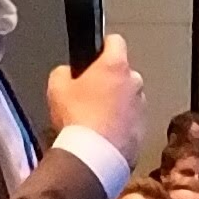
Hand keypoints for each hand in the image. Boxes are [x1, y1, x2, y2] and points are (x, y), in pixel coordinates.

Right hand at [45, 32, 145, 164]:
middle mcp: (134, 82)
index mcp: (115, 65)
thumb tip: (68, 73)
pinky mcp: (143, 130)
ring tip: (94, 119)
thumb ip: (63, 72)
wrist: (93, 157)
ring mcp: (141, 107)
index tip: (94, 56)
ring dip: (116, 104)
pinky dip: (120, 125)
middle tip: (89, 94)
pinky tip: (102, 136)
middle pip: (122, 73)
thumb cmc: (77, 118)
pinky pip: (130, 121)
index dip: (102, 46)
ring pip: (128, 98)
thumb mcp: (56, 86)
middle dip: (109, 80)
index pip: (115, 40)